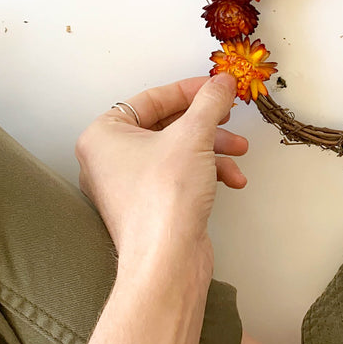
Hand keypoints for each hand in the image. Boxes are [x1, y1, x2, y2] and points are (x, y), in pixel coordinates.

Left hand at [75, 74, 247, 263]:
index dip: (190, 90)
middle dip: (206, 123)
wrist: (167, 261)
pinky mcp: (149, 205)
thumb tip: (222, 82)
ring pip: (177, 150)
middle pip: (166, 124)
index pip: (151, 98)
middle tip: (229, 116)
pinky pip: (178, 175)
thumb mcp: (193, 135)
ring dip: (213, 148)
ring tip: (238, 151)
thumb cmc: (163, 198)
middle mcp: (109, 158)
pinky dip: (206, 172)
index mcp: (103, 135)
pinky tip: (231, 179)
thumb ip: (210, 102)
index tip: (217, 86)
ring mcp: (128, 184)